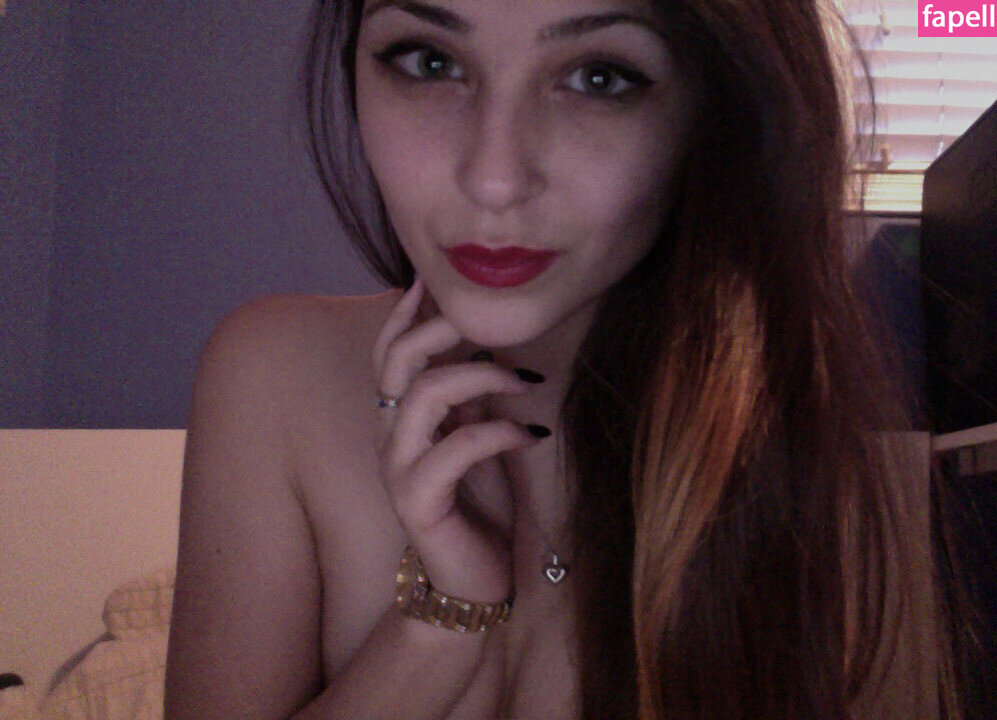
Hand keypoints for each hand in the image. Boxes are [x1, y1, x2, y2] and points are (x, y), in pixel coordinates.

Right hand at [371, 278, 547, 602]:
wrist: (470, 579)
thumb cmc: (478, 504)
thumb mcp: (477, 434)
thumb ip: (471, 393)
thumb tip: (486, 341)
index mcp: (400, 416)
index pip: (390, 351)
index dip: (408, 311)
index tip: (436, 277)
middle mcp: (389, 436)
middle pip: (398, 360)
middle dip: (443, 328)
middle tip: (490, 320)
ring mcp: (398, 468)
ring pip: (425, 395)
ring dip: (483, 376)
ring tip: (526, 381)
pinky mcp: (418, 501)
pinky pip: (456, 447)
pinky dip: (500, 431)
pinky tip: (532, 434)